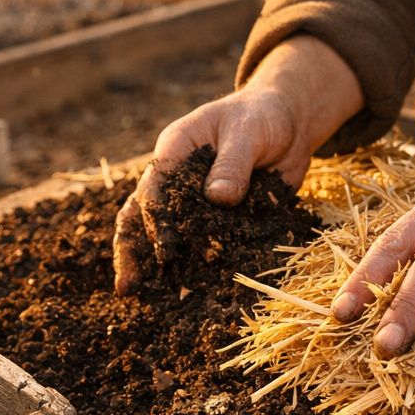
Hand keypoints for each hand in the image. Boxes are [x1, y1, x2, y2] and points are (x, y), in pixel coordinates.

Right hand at [113, 35, 363, 293]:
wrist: (288, 124)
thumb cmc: (262, 116)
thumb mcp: (249, 131)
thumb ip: (234, 162)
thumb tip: (219, 198)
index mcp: (173, 151)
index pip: (153, 189)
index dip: (155, 219)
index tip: (165, 248)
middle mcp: (174, 180)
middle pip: (140, 217)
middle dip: (132, 251)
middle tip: (126, 287)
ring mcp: (192, 203)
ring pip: (165, 236)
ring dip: (155, 266)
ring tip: (145, 298)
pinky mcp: (215, 220)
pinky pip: (200, 245)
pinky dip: (192, 268)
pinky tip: (187, 295)